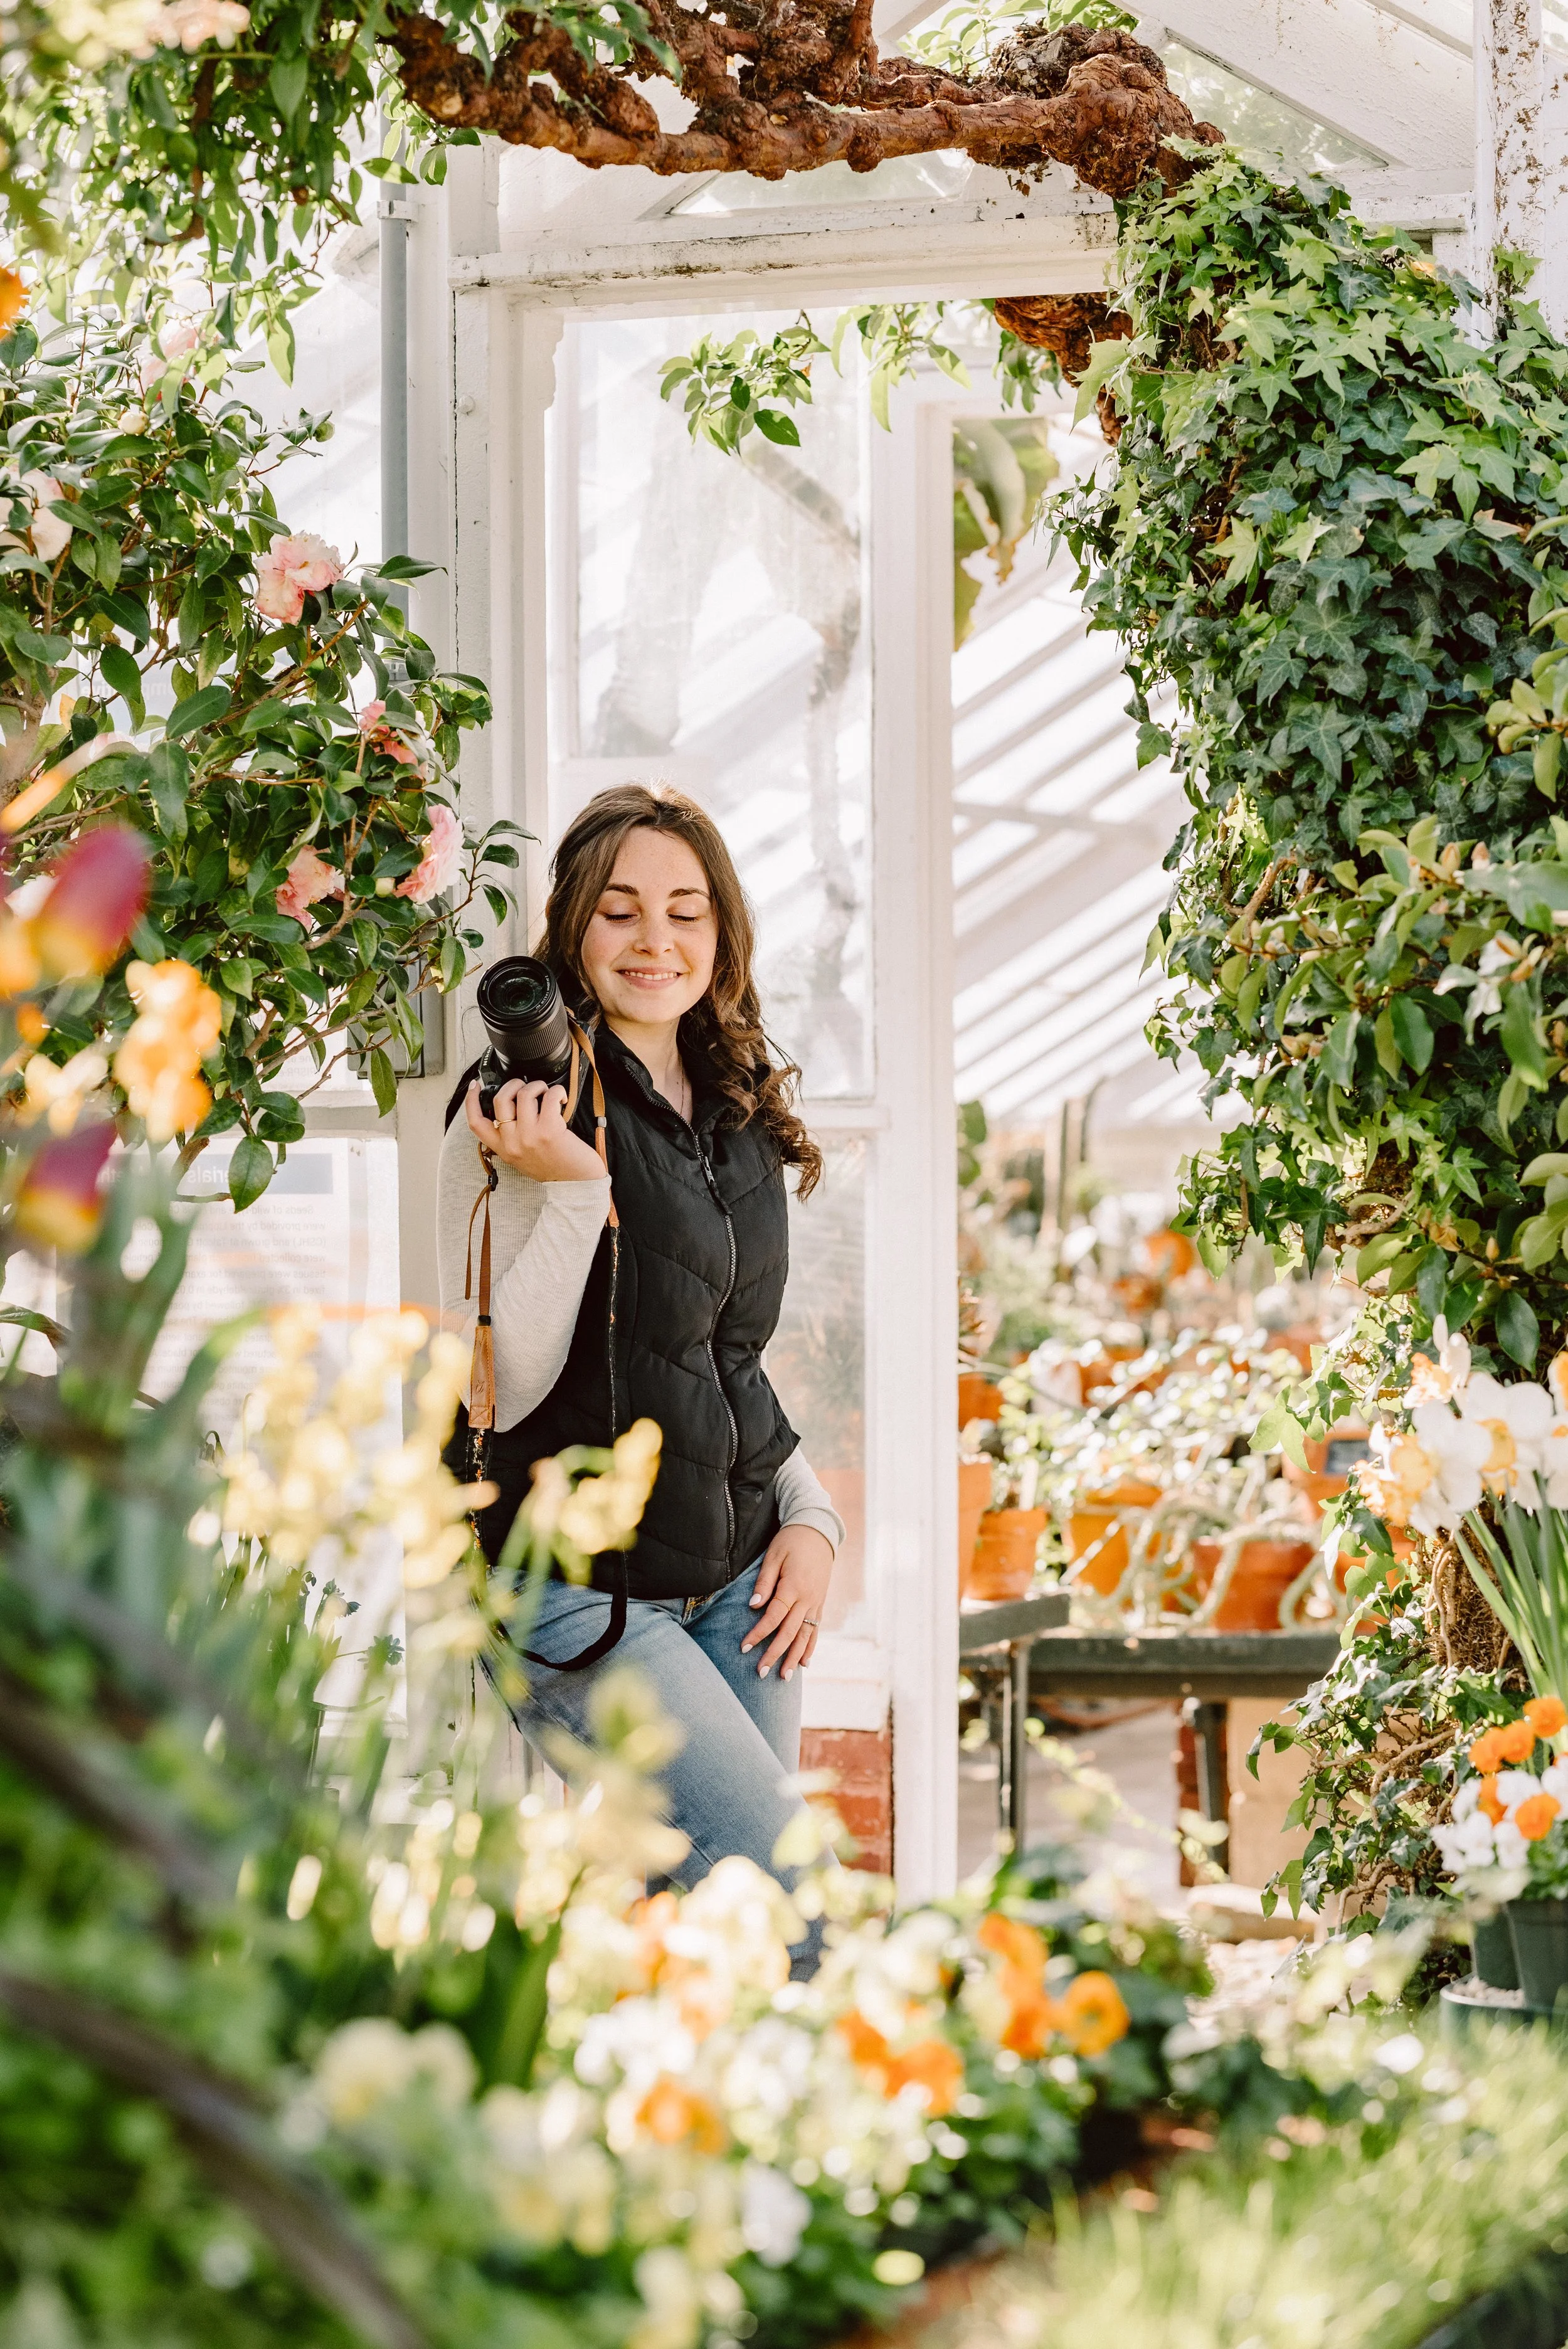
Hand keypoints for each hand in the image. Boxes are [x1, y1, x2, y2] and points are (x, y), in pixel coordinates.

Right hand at [466, 1078, 606, 1183]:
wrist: (577, 1183)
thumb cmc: (554, 1167)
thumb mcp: (522, 1157)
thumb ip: (511, 1137)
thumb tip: (511, 1107)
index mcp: (503, 1149)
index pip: (476, 1123)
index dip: (470, 1101)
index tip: (474, 1086)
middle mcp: (512, 1143)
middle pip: (500, 1100)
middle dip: (513, 1084)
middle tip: (525, 1086)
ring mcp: (529, 1135)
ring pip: (524, 1094)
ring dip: (537, 1086)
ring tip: (546, 1092)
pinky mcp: (550, 1129)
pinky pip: (549, 1097)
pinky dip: (557, 1091)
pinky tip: (561, 1099)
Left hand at [742, 1523, 833, 1680]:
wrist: (818, 1532)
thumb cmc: (790, 1542)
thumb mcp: (773, 1557)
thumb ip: (764, 1583)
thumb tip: (753, 1607)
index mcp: (793, 1587)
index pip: (774, 1617)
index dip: (759, 1633)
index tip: (744, 1648)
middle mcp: (807, 1599)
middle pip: (790, 1632)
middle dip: (775, 1654)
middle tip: (761, 1673)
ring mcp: (816, 1603)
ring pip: (805, 1636)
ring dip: (794, 1657)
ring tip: (784, 1677)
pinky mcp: (820, 1604)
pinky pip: (816, 1630)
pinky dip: (810, 1647)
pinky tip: (804, 1663)